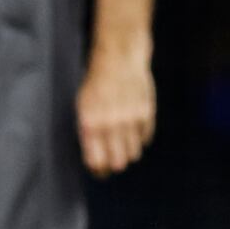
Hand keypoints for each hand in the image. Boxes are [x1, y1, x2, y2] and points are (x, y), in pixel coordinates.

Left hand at [77, 41, 155, 176]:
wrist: (118, 58)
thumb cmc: (96, 83)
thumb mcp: (83, 106)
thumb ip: (89, 133)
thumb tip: (96, 160)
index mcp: (90, 123)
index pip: (97, 162)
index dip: (99, 170)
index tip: (100, 171)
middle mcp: (110, 124)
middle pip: (117, 163)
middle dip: (114, 164)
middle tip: (113, 160)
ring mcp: (130, 119)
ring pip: (133, 154)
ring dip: (128, 152)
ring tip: (123, 141)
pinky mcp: (146, 114)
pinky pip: (145, 139)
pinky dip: (139, 138)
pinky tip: (133, 127)